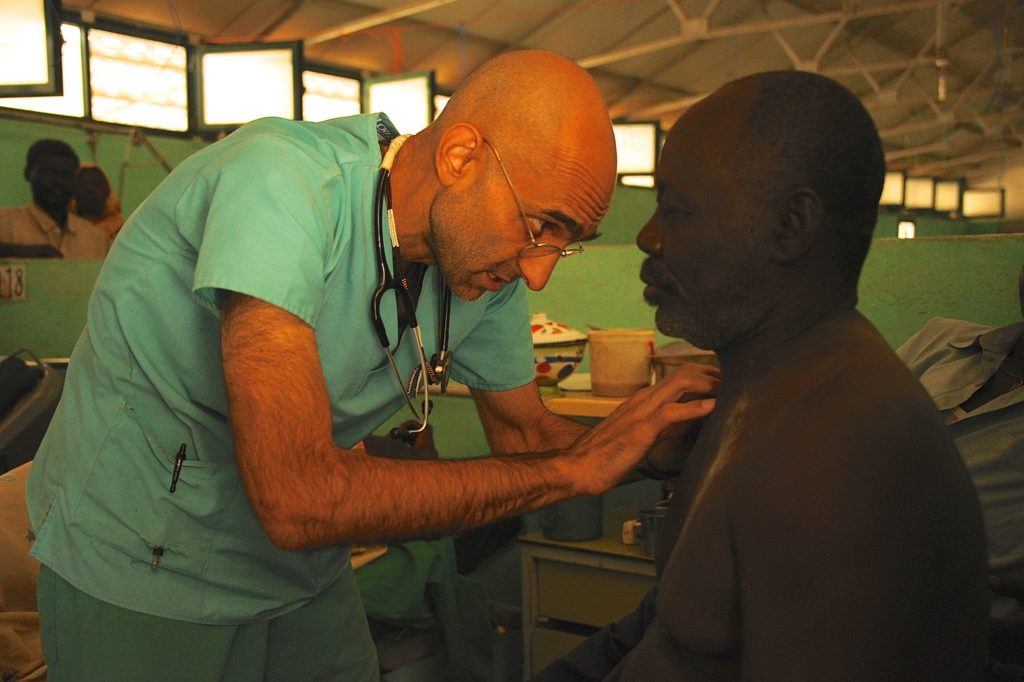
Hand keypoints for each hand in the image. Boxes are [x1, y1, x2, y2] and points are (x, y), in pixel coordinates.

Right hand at [564, 363, 718, 494]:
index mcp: (642, 400)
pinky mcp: (640, 429)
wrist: (578, 467)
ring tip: (729, 389)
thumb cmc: (606, 456)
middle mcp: (643, 400)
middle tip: (735, 383)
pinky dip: (695, 408)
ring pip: (679, 383)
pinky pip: (670, 412)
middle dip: (713, 375)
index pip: (679, 377)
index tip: (725, 384)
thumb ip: (667, 425)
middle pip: (684, 373)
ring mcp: (641, 412)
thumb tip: (694, 419)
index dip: (705, 377)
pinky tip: (713, 407)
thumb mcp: (642, 436)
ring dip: (708, 384)